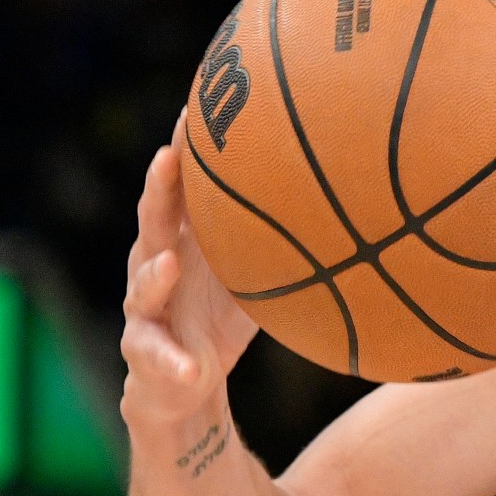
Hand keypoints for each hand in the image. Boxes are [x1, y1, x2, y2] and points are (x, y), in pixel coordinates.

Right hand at [122, 122, 257, 432]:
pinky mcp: (148, 356)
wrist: (183, 385)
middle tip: (167, 157)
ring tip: (170, 264)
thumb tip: (353, 205)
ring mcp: (145, 311)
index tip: (197, 110)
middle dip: (159, 189)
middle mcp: (155, 266)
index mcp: (183, 242)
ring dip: (154, 275)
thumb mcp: (254, 276)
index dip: (186, 151)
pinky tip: (190, 368)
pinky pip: (157, 357)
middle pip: (153, 221)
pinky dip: (172, 362)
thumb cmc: (218, 318)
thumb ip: (284, 241)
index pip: (181, 189)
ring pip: (142, 288)